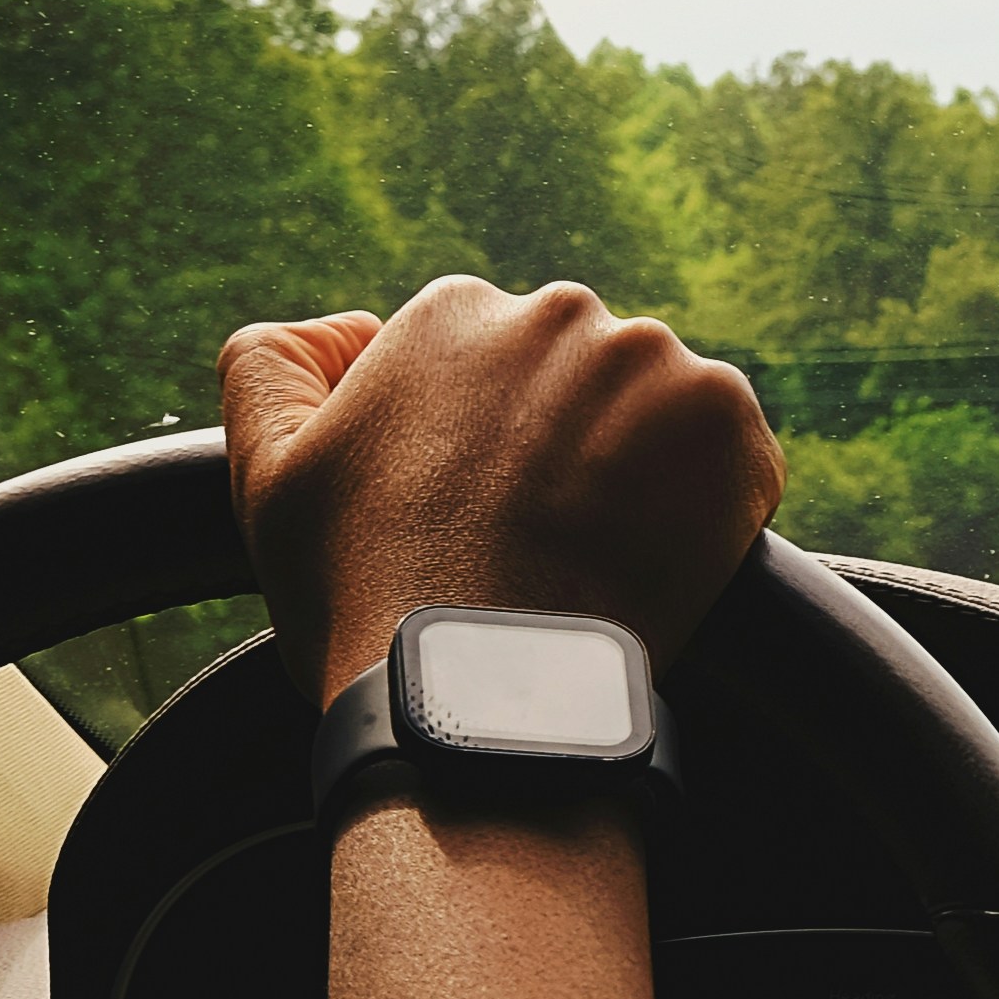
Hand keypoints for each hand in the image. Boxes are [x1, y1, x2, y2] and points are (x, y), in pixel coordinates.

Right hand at [224, 280, 784, 706]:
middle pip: (578, 383)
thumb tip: (346, 328)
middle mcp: (561, 315)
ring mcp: (657, 368)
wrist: (476, 688)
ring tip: (593, 558)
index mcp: (455, 310)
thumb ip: (274, 366)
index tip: (479, 512)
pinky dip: (707, 507)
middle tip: (539, 541)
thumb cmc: (363, 592)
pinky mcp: (733, 431)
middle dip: (567, 449)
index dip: (486, 449)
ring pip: (657, 417)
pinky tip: (649, 563)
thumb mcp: (265, 471)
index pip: (492, 368)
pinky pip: (731, 461)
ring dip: (640, 474)